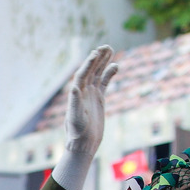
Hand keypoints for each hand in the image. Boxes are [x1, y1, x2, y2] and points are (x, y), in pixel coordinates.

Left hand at [51, 46, 119, 189]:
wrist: (83, 143)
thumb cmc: (77, 133)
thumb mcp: (75, 118)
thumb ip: (73, 103)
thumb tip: (74, 88)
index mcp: (77, 93)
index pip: (83, 73)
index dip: (89, 63)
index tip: (96, 53)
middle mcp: (83, 90)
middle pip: (90, 69)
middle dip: (97, 58)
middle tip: (106, 46)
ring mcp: (91, 94)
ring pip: (98, 73)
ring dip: (103, 61)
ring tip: (110, 48)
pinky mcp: (98, 99)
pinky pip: (104, 83)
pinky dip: (109, 74)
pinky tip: (116, 66)